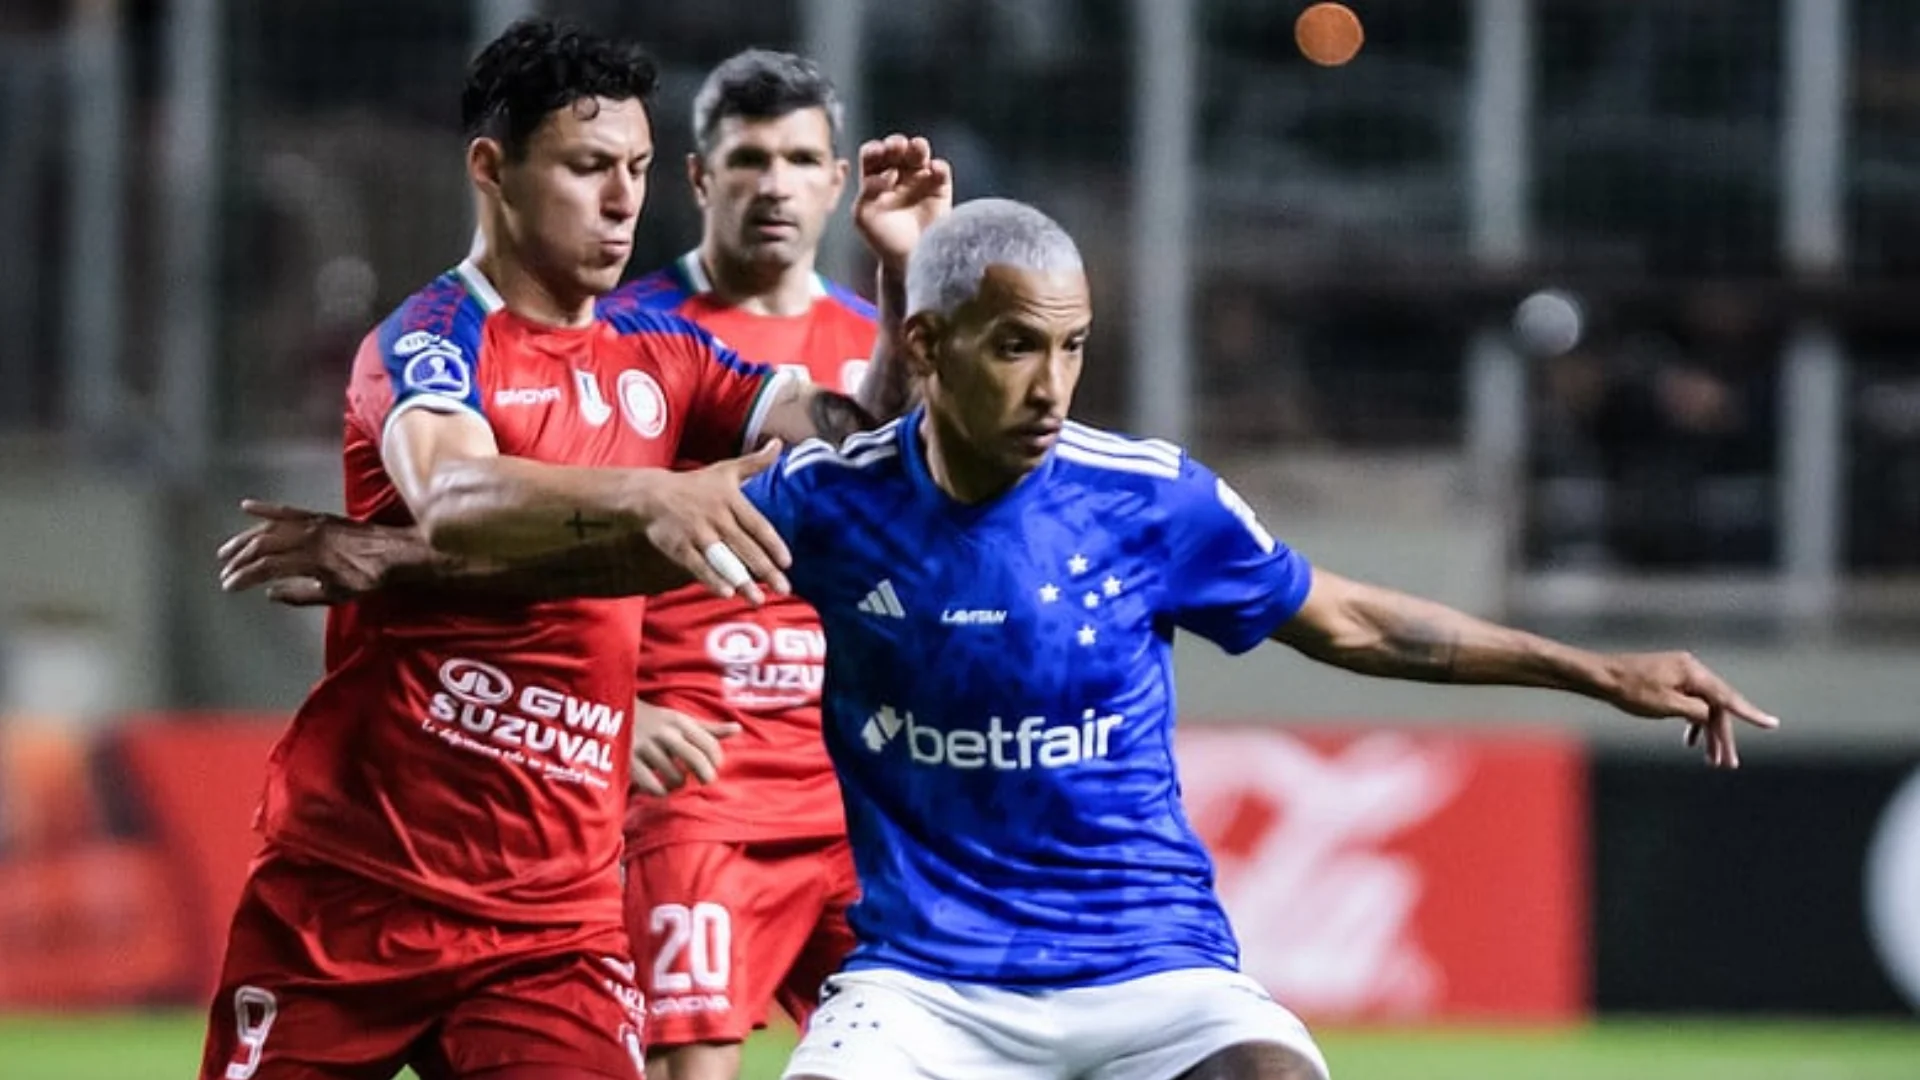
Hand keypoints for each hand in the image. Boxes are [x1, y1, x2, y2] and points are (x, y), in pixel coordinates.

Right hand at [217, 500, 399, 605]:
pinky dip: (266, 508)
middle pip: (262, 545)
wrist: (395, 552)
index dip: (244, 577)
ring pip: (270, 528)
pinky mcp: (319, 516)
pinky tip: (246, 506)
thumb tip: (270, 593)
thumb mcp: (335, 596)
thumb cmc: (368, 578)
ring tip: (227, 550)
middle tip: (225, 572)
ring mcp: (313, 524)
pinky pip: (288, 510)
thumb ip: (300, 595)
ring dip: (245, 538)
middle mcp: (307, 538)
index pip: (265, 567)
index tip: (230, 586)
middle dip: (239, 560)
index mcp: (309, 560)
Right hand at [629, 701, 740, 796]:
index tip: (714, 766)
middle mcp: (665, 733)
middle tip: (705, 780)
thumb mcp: (682, 721)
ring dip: (680, 784)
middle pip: (695, 760)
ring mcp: (646, 748)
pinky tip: (662, 788)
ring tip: (678, 781)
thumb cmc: (657, 722)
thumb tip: (738, 729)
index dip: (716, 760)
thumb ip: (709, 729)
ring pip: (675, 777)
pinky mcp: (630, 763)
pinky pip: (654, 787)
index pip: (709, 744)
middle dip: (706, 775)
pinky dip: (661, 792)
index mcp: (680, 722)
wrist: (615, 715)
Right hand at [634, 440, 791, 604]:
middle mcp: (717, 517)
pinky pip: (698, 565)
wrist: (651, 493)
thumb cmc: (695, 484)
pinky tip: (727, 593)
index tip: (787, 563)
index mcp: (731, 500)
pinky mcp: (679, 546)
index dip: (773, 544)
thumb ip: (755, 462)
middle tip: (784, 589)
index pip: (758, 525)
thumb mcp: (726, 469)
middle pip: (745, 547)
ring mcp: (697, 533)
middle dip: (765, 570)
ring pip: (724, 559)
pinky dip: (711, 579)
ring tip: (758, 600)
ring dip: (742, 580)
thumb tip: (779, 443)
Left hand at [853, 134, 953, 273]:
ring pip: (919, 152)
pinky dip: (938, 166)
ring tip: (917, 149)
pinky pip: (941, 169)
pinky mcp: (940, 187)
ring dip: (918, 147)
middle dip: (895, 143)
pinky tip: (933, 170)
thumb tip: (883, 173)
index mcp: (875, 178)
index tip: (877, 155)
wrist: (910, 259)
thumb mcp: (863, 216)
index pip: (873, 155)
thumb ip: (867, 191)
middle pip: (896, 148)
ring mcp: (919, 178)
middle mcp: (897, 174)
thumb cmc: (883, 239)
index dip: (875, 150)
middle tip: (897, 147)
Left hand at [1600, 651, 1780, 768]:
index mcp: (1693, 672)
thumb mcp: (1667, 705)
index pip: (1728, 698)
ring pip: (1703, 708)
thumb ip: (1695, 711)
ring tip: (1712, 761)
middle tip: (1727, 765)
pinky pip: (1689, 704)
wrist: (1600, 676)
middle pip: (1716, 707)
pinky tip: (1691, 742)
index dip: (1751, 714)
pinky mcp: (1669, 682)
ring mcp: (1680, 675)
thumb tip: (1711, 716)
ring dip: (1707, 734)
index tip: (1772, 725)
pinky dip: (1692, 723)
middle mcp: (1691, 670)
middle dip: (1722, 737)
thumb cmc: (1631, 689)